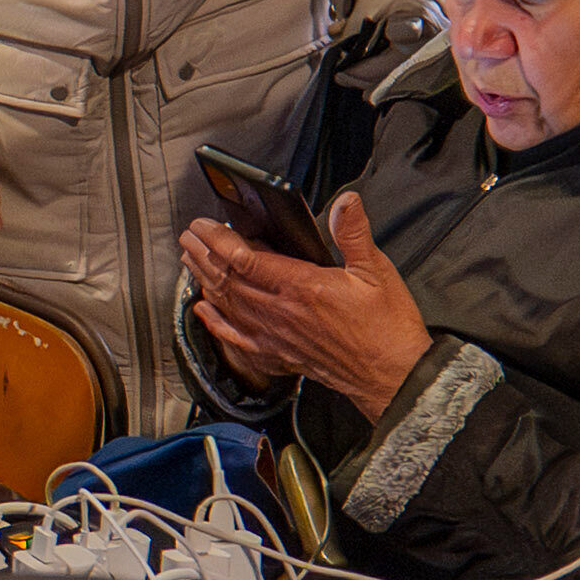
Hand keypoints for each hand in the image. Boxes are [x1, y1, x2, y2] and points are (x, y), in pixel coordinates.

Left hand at [180, 194, 431, 414]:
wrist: (392, 376)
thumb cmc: (386, 329)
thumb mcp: (376, 271)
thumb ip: (353, 234)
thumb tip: (345, 202)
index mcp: (301, 287)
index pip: (245, 258)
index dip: (219, 239)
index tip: (203, 226)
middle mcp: (281, 312)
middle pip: (228, 280)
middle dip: (203, 255)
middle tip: (188, 238)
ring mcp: (275, 336)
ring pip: (227, 305)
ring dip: (204, 282)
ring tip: (190, 263)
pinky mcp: (278, 355)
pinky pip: (236, 339)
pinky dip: (216, 323)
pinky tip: (205, 312)